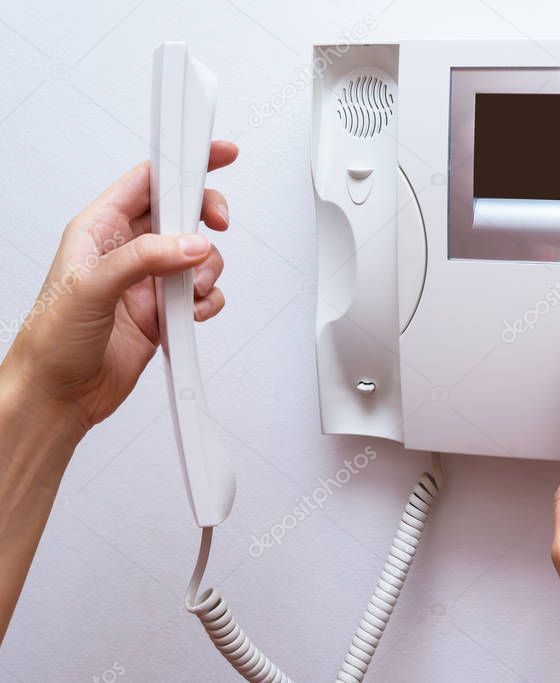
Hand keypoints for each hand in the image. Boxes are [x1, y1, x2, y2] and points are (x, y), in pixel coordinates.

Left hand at [1, 142, 237, 435]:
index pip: (149, 179)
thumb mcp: (90, 286)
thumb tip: (192, 244)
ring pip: (200, 256)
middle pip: (184, 214)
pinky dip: (208, 303)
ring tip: (189, 292)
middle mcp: (127, 250)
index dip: (184, 164)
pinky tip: (188, 316)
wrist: (59, 395)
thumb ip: (145, 258)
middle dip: (206, 219)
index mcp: (100, 228)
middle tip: (217, 226)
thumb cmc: (51, 340)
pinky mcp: (165, 311)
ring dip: (206, 271)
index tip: (216, 154)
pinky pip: (205, 295)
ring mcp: (149, 281)